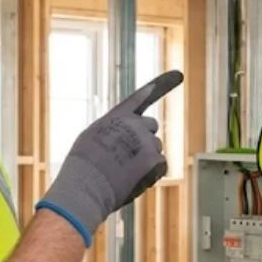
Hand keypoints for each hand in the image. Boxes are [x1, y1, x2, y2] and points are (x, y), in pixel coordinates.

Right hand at [38, 70, 183, 243]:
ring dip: (146, 159)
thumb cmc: (83, 167)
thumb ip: (112, 130)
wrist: (85, 186)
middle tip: (128, 157)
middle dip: (145, 139)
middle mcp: (134, 124)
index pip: (141, 96)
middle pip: (151, 127)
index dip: (161, 84)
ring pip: (156, 148)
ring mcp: (146, 141)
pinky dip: (152, 173)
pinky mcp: (154, 160)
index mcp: (117, 116)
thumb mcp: (92, 138)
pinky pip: (161, 165)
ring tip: (124, 172)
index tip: (179, 75)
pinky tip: (134, 179)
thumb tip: (123, 136)